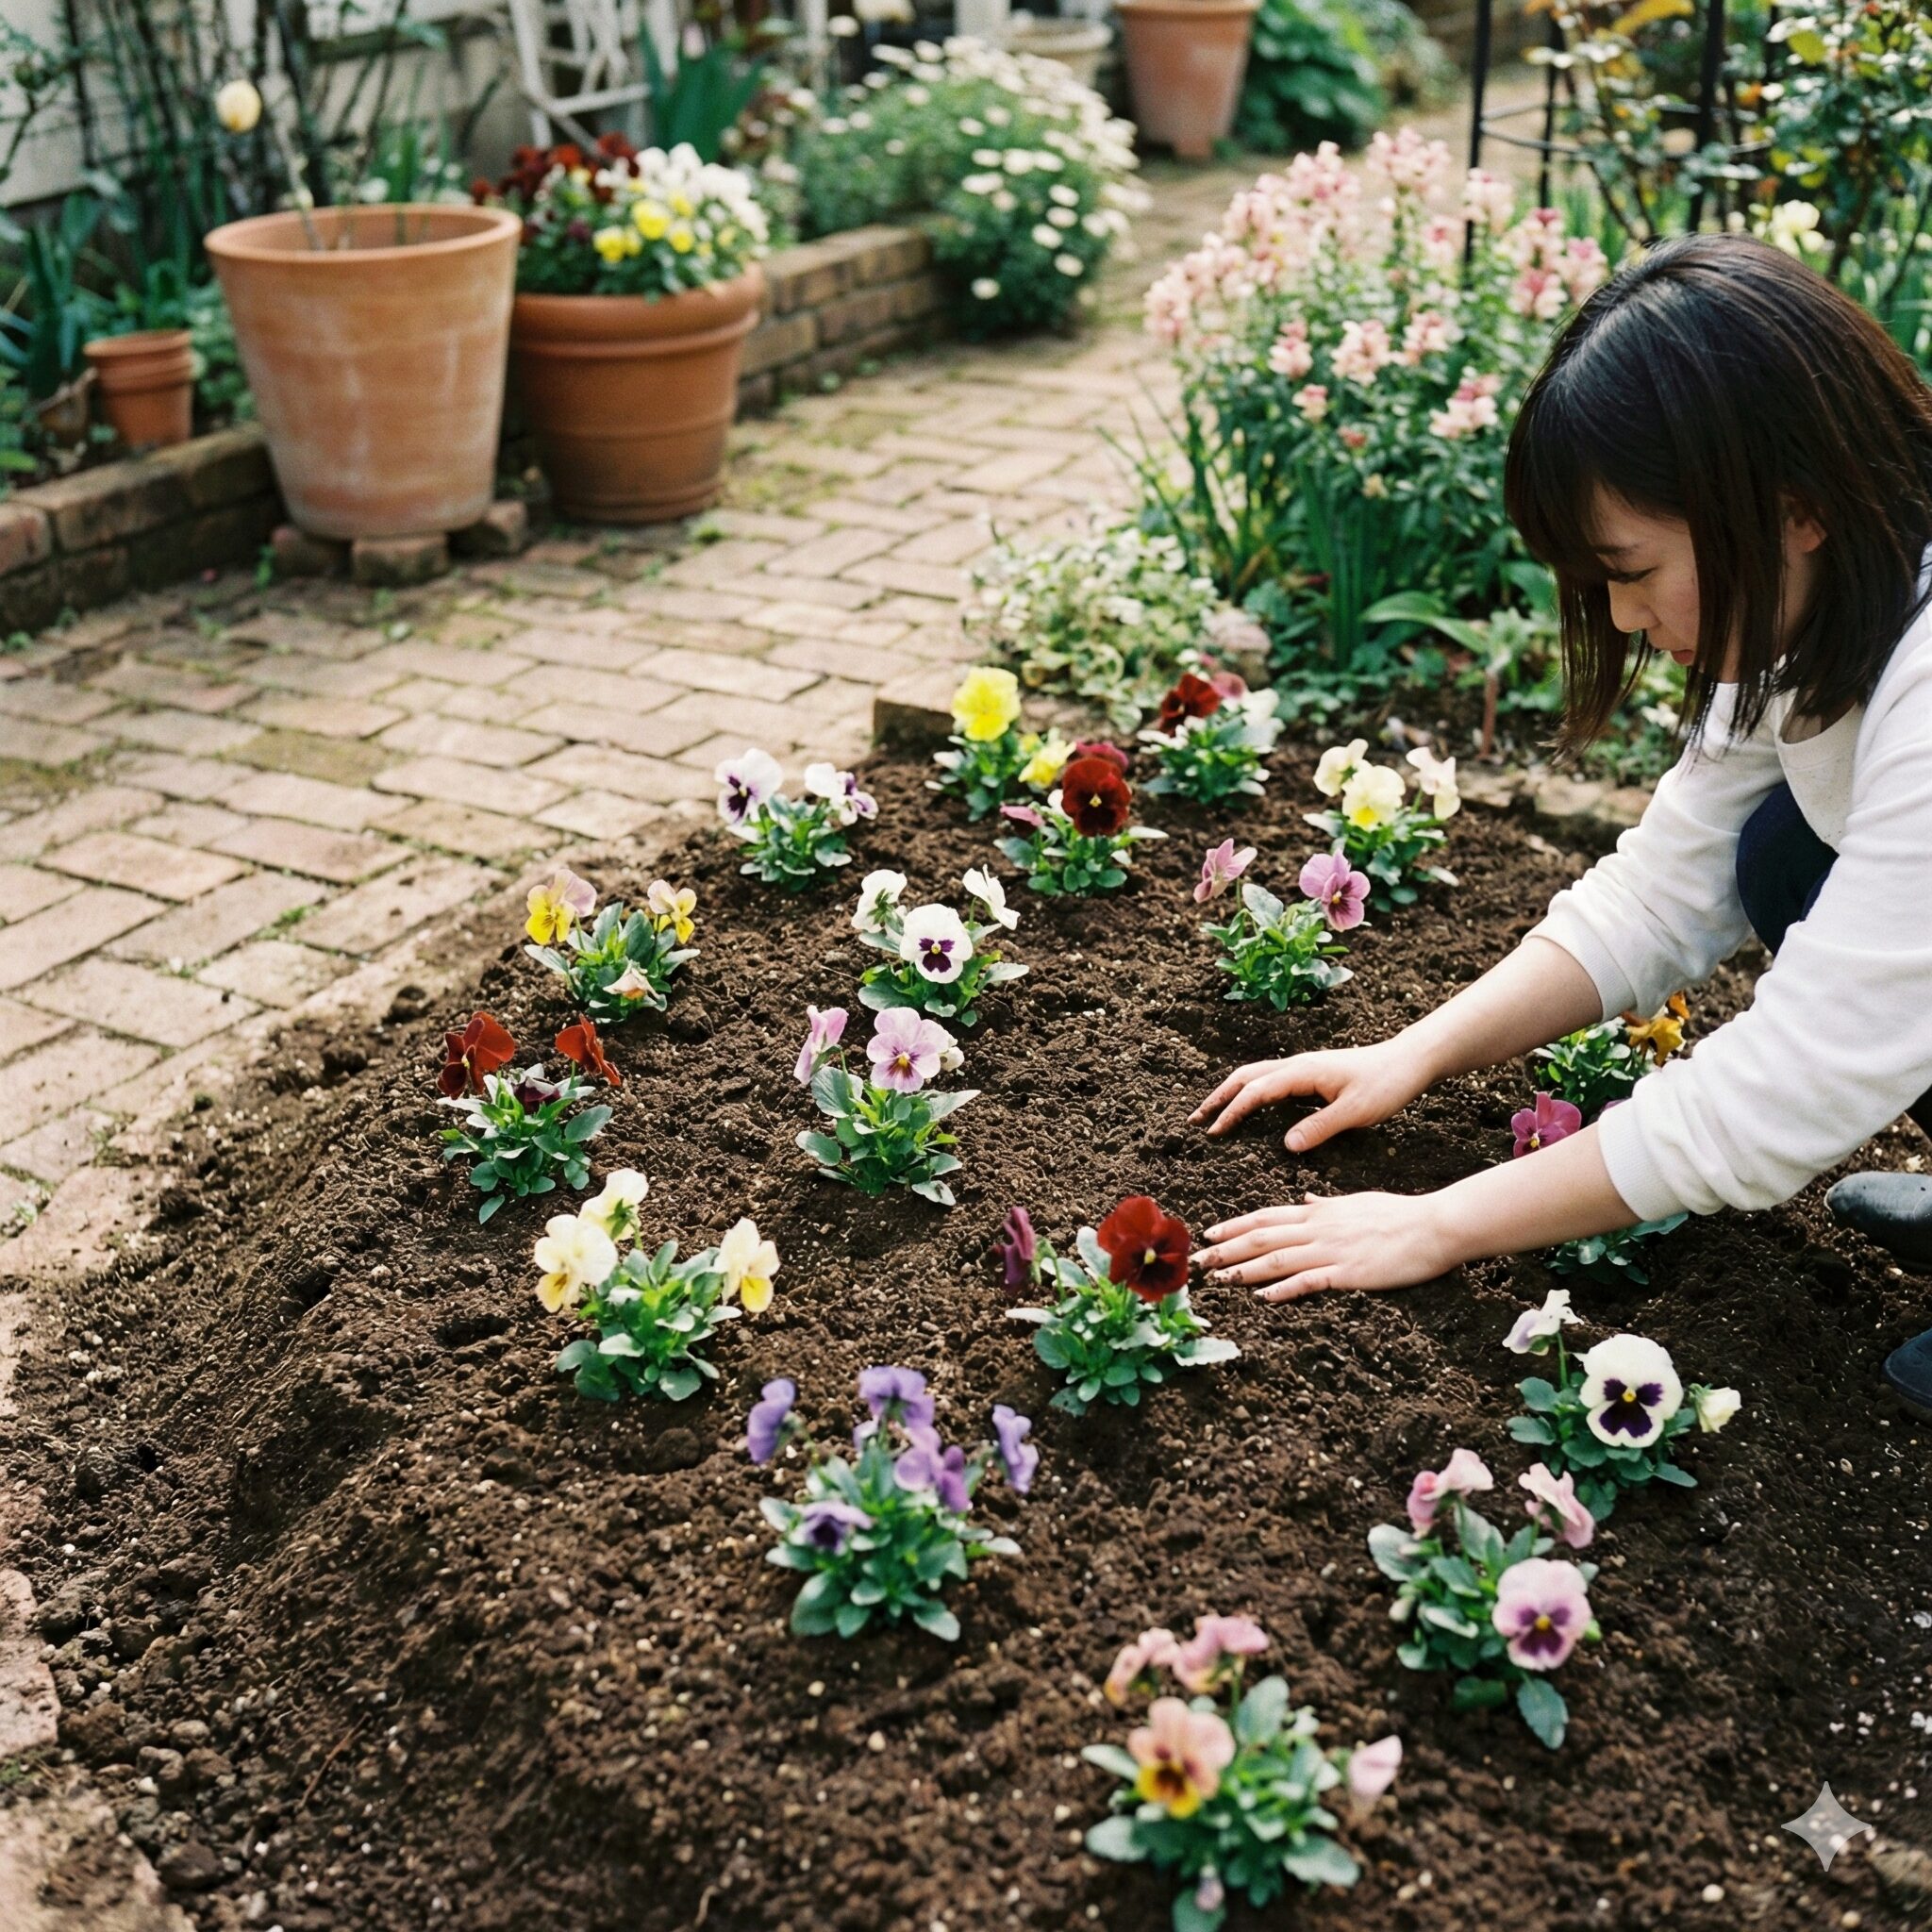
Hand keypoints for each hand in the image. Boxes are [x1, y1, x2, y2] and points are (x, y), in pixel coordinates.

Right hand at [1190, 1039, 1430, 1151]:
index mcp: (1303, 1071)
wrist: (1409, 1061)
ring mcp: (1303, 1068)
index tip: (1213, 1132)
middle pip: (1245, 1077)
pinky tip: (1249, 1109)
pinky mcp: (1311, 1074)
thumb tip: (1286, 1146)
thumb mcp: (1356, 1112)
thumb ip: (1319, 1128)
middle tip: (1195, 1120)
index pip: (1256, 1092)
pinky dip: (1250, 1093)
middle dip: (1218, 1097)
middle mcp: (1297, 1065)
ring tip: (1212, 1114)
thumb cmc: (1386, 1084)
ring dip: (1231, 1093)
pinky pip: (1271, 1081)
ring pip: (1256, 1076)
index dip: (1232, 1111)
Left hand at [1195, 1191, 1462, 1301]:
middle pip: (1262, 1237)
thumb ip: (1326, 1204)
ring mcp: (1333, 1250)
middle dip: (1227, 1249)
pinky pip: (1310, 1280)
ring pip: (1278, 1258)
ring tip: (1220, 1279)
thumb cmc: (1399, 1215)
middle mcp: (1318, 1228)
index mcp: (1319, 1212)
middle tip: (1198, 1261)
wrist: (1434, 1225)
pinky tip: (1264, 1297)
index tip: (1209, 1233)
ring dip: (1245, 1269)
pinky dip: (1285, 1288)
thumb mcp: (1356, 1202)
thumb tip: (1304, 1199)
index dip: (1234, 1225)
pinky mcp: (1350, 1272)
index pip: (1266, 1216)